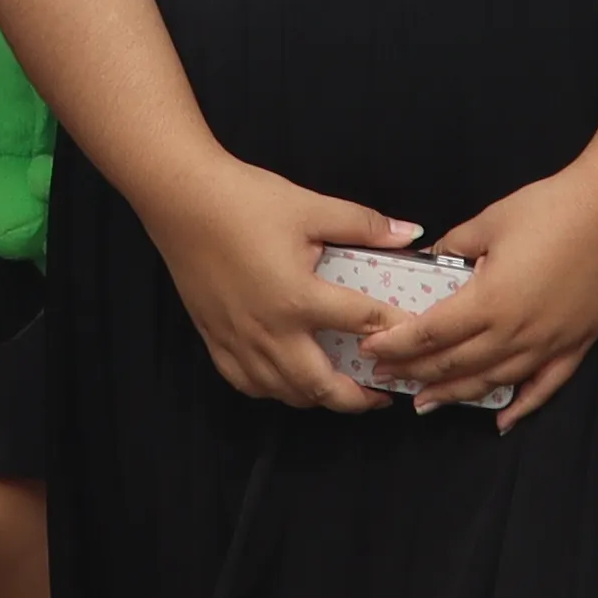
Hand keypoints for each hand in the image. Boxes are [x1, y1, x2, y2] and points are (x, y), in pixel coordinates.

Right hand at [144, 158, 416, 413]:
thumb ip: (363, 225)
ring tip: (340, 389)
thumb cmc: (245, 201)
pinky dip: (275, 390)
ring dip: (318, 397)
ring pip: (285, 393)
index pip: (363, 323)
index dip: (395, 331)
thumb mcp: (311, 208)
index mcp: (300, 299)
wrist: (182, 199)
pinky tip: (287, 381)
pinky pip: (249, 385)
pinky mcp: (215, 341)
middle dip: (357, 399)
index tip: (415, 339)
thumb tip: (409, 232)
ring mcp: (240, 342)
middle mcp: (271, 332)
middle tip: (380, 395)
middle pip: (322, 386)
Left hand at [388, 161, 597, 425]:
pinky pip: (544, 387)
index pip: (430, 334)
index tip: (371, 350)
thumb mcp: (492, 220)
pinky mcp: (576, 345)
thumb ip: (456, 243)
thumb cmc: (552, 207)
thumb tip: (432, 256)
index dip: (397, 345)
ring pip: (492, 382)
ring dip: (455, 395)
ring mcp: (548, 344)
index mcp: (489, 301)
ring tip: (424, 404)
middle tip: (385, 378)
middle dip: (415, 373)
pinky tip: (502, 421)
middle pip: (454, 364)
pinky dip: (522, 408)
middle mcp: (515, 333)